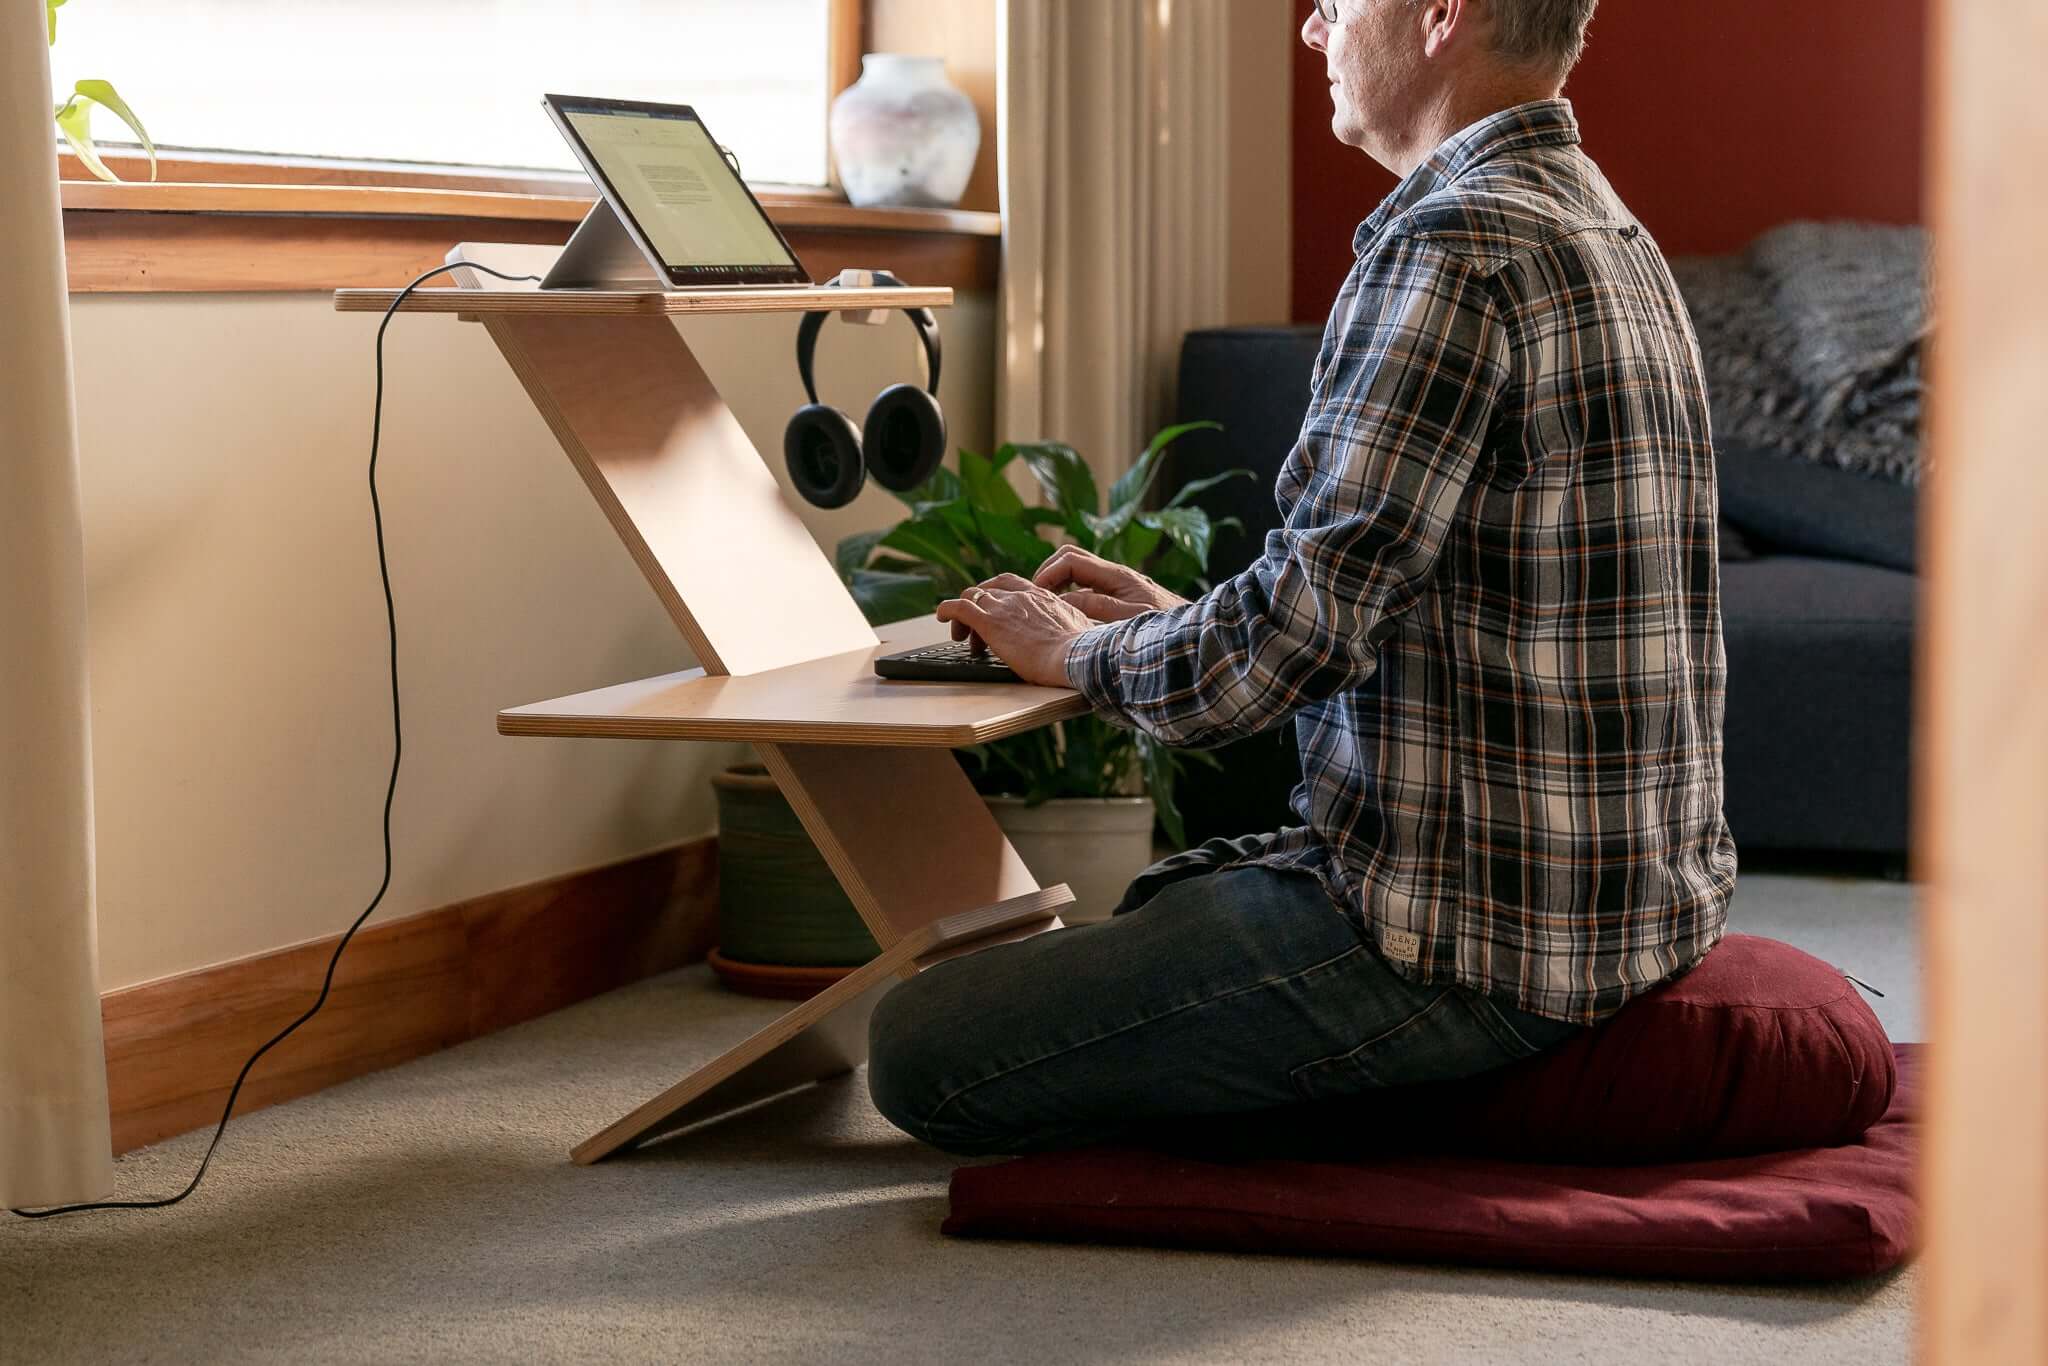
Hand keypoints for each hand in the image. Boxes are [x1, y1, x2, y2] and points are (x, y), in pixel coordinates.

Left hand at [935, 573, 1095, 687]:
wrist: (1076, 657)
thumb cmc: (1083, 652)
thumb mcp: (1082, 630)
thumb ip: (1075, 626)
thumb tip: (1083, 632)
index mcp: (1043, 597)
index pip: (1013, 585)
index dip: (1000, 595)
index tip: (997, 611)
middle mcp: (1022, 596)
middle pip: (990, 589)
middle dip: (980, 603)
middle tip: (976, 626)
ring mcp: (1004, 607)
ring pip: (973, 597)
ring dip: (963, 614)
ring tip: (961, 634)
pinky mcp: (990, 623)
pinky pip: (959, 608)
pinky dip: (946, 609)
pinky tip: (940, 616)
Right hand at [1033, 544, 1188, 621]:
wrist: (1195, 635)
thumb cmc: (1165, 629)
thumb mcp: (1129, 619)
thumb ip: (1096, 607)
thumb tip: (1063, 600)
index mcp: (1117, 575)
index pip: (1070, 560)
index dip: (1047, 574)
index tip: (1035, 596)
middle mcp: (1116, 575)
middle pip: (1071, 557)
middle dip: (1048, 572)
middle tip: (1034, 596)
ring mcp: (1118, 585)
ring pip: (1078, 572)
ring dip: (1058, 583)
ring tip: (1045, 606)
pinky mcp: (1121, 598)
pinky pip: (1088, 588)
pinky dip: (1071, 595)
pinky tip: (1068, 616)